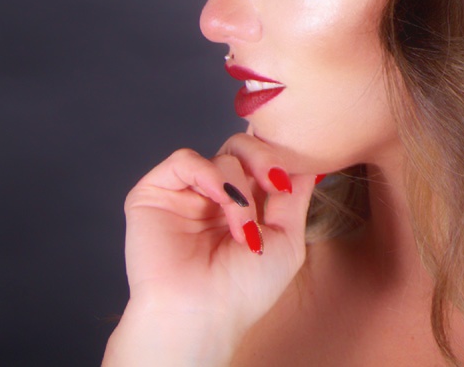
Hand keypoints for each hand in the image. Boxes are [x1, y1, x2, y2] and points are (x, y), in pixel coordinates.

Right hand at [104, 134, 314, 364]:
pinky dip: (209, 174)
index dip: (279, 157)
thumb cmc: (244, 290)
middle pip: (244, 146)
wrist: (202, 318)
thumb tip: (308, 160)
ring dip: (240, 189)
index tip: (289, 177)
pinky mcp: (155, 193)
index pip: (262, 158)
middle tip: (275, 183)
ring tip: (243, 229)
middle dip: (266, 159)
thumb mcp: (286, 238)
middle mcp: (215, 193)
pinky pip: (184, 160)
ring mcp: (186, 192)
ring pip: (223, 155)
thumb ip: (295, 195)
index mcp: (244, 202)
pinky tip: (220, 200)